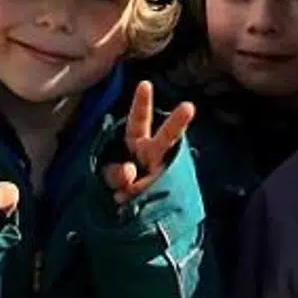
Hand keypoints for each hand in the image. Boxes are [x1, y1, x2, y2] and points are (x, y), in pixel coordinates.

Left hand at [103, 81, 194, 204]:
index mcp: (138, 143)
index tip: (145, 84)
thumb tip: (129, 173)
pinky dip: (137, 201)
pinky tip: (128, 205)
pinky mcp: (167, 193)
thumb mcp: (110, 175)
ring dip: (143, 184)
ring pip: (160, 173)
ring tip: (123, 194)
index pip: (138, 120)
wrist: (141, 213)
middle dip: (177, 122)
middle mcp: (154, 155)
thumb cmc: (119, 186)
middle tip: (188, 107)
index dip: (141, 103)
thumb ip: (114, 173)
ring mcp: (163, 174)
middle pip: (167, 136)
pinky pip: (152, 195)